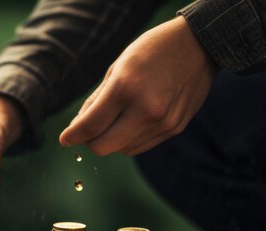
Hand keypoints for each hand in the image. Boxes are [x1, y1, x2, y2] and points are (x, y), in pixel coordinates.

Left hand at [59, 16, 215, 155]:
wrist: (200, 46)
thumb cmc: (153, 50)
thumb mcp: (119, 66)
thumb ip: (97, 100)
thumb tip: (79, 127)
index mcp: (127, 87)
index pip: (90, 125)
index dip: (72, 135)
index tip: (65, 138)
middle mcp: (146, 109)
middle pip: (104, 146)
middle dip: (89, 142)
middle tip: (86, 132)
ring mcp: (163, 122)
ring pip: (122, 149)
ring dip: (110, 140)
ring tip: (114, 119)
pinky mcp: (174, 129)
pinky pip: (141, 146)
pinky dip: (128, 140)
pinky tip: (130, 122)